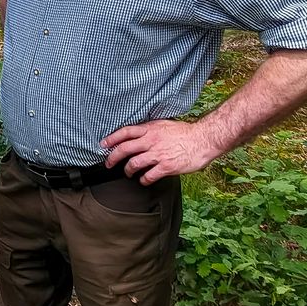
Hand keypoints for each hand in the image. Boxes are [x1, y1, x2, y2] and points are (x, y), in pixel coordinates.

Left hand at [101, 119, 219, 185]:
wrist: (203, 139)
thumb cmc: (186, 132)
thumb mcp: (164, 124)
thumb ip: (151, 129)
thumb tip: (140, 134)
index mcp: (150, 128)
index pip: (125, 132)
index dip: (112, 138)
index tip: (103, 144)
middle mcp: (151, 140)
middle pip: (124, 149)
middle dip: (113, 157)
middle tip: (108, 163)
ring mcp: (158, 154)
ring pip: (134, 163)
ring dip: (128, 170)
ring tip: (128, 173)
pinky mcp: (166, 166)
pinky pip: (148, 175)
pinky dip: (143, 180)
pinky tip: (144, 181)